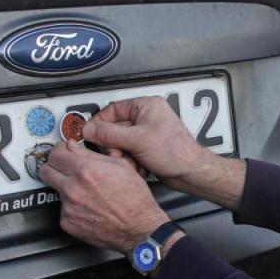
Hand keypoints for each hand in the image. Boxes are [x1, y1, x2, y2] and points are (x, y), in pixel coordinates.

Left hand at [40, 140, 168, 254]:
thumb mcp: (121, 166)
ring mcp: (68, 208)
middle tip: (64, 168)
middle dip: (54, 167)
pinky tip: (88, 207)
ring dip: (67, 189)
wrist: (139, 228)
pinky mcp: (67, 223)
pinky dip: (73, 207)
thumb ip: (93, 154)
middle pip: (45, 171)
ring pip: (56, 190)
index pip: (55, 153)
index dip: (59, 151)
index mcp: (86, 171)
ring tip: (87, 193)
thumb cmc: (135, 199)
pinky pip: (63, 209)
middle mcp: (73, 189)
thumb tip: (73, 146)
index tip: (63, 153)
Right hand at [82, 96, 217, 190]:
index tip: (91, 134)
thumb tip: (89, 129)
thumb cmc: (176, 152)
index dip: (100, 122)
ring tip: (130, 161)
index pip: (113, 109)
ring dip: (122, 155)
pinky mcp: (147, 148)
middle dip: (114, 144)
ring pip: (120, 143)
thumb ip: (109, 134)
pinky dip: (129, 161)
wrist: (190, 173)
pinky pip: (128, 152)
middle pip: (115, 128)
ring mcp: (147, 133)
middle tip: (116, 153)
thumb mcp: (137, 139)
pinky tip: (137, 167)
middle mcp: (147, 117)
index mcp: (146, 106)